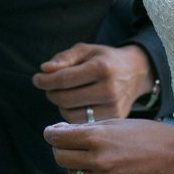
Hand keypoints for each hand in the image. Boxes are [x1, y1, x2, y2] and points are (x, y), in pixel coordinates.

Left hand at [33, 43, 154, 121]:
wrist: (137, 73)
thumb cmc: (106, 59)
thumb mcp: (87, 50)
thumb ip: (64, 58)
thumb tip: (44, 70)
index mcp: (101, 68)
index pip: (63, 79)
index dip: (45, 80)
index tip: (36, 79)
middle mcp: (109, 90)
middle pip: (65, 98)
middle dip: (50, 92)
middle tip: (49, 86)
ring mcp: (112, 108)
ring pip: (70, 114)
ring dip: (60, 105)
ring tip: (63, 94)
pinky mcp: (113, 120)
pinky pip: (81, 123)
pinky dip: (72, 114)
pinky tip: (74, 104)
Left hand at [45, 118, 173, 173]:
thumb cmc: (146, 134)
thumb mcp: (115, 123)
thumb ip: (88, 128)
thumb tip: (62, 130)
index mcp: (96, 137)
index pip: (58, 138)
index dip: (51, 134)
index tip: (51, 133)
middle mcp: (97, 159)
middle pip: (60, 158)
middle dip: (60, 149)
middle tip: (67, 143)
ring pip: (75, 173)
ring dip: (77, 163)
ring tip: (92, 153)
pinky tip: (111, 165)